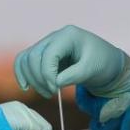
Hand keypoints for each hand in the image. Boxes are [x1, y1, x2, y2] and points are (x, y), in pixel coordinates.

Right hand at [14, 25, 129, 122]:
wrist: (106, 61)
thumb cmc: (102, 62)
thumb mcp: (92, 69)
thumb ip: (74, 75)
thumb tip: (55, 83)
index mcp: (68, 35)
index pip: (48, 55)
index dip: (47, 75)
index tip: (56, 90)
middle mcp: (54, 37)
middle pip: (33, 56)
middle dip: (38, 78)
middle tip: (52, 93)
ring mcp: (47, 44)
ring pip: (26, 59)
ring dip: (31, 79)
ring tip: (46, 92)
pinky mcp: (43, 54)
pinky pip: (25, 61)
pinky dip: (23, 73)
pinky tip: (26, 87)